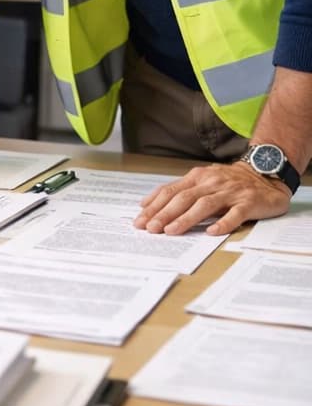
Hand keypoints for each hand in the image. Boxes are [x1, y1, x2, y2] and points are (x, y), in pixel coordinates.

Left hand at [134, 161, 292, 235]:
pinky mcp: (249, 202)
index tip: (140, 220)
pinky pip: (235, 213)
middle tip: (150, 228)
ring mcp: (230, 192)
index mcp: (198, 177)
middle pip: (184, 198)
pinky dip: (223, 223)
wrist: (265, 173)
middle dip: (164, 214)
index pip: (171, 191)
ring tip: (171, 231)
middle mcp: (212, 182)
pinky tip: (212, 232)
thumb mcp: (202, 181)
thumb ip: (179, 191)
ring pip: (205, 205)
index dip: (154, 206)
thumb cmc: (229, 181)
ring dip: (186, 218)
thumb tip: (147, 204)